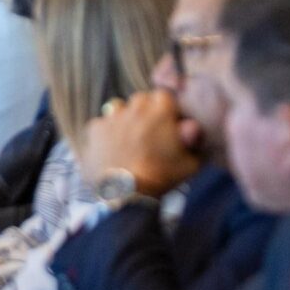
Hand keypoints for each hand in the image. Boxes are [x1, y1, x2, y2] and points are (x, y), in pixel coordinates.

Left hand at [78, 90, 199, 197]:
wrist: (125, 192)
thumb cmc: (162, 177)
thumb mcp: (191, 162)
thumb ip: (194, 140)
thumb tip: (193, 125)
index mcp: (161, 109)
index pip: (165, 96)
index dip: (166, 110)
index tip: (167, 125)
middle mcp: (135, 107)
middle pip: (141, 100)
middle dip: (146, 112)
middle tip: (148, 135)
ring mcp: (112, 116)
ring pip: (119, 108)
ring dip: (125, 120)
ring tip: (129, 141)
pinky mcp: (94, 128)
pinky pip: (102, 124)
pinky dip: (106, 134)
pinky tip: (111, 150)